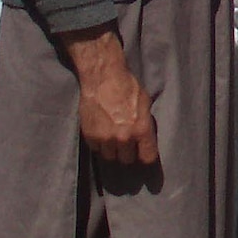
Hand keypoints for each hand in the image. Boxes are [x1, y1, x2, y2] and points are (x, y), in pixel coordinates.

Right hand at [60, 26, 158, 164]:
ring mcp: (105, 138)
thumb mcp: (145, 104)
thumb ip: (145, 124)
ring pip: (110, 156)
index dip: (146, 155)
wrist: (103, 78)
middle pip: (127, 159)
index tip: (143, 153)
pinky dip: (99, 144)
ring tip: (113, 137)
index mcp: (141, 130)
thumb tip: (147, 138)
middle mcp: (124, 138)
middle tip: (126, 142)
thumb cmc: (128, 87)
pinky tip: (102, 131)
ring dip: (112, 149)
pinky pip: (96, 149)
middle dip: (128, 152)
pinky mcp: (90, 136)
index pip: (147, 157)